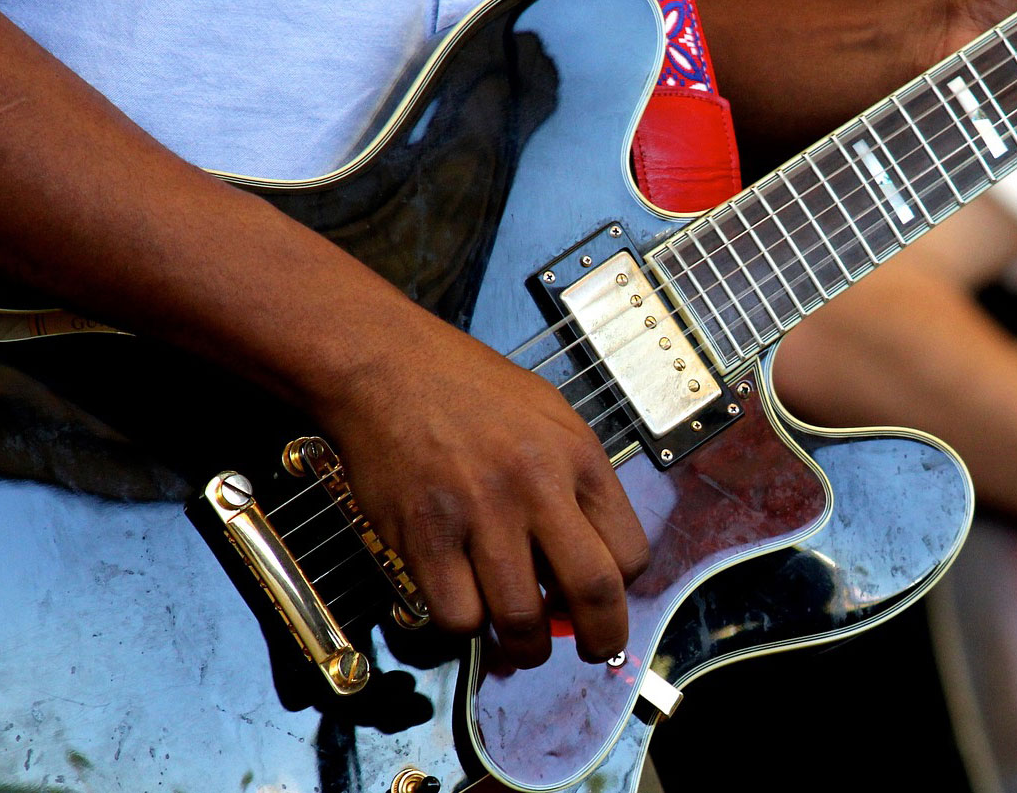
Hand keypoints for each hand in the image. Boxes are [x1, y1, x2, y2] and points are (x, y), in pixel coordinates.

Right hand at [312, 317, 650, 667]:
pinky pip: (456, 616)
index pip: (630, 553)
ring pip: (521, 619)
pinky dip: (463, 626)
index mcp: (578, 457)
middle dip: (599, 639)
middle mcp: (536, 486)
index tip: (606, 602)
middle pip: (593, 593)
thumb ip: (576, 481)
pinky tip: (462, 604)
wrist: (387, 365)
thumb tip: (590, 556)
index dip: (622, 592)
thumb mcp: (550, 416)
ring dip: (524, 647)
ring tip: (517, 640)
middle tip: (588, 650)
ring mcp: (480, 513)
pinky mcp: (425, 535)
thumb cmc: (469, 390)